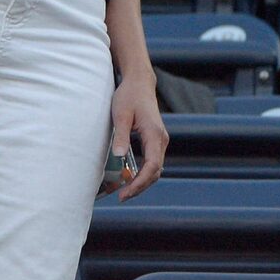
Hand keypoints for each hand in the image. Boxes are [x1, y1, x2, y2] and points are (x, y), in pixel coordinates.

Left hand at [106, 68, 168, 198]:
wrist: (139, 83)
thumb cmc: (129, 96)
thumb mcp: (120, 115)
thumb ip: (121, 137)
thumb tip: (119, 158)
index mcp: (154, 134)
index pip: (152, 167)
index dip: (139, 183)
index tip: (124, 193)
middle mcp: (161, 140)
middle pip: (155, 172)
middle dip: (139, 187)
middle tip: (120, 196)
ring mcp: (160, 140)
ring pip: (154, 169)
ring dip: (140, 181)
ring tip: (121, 190)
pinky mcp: (155, 140)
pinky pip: (151, 162)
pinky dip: (141, 173)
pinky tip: (126, 177)